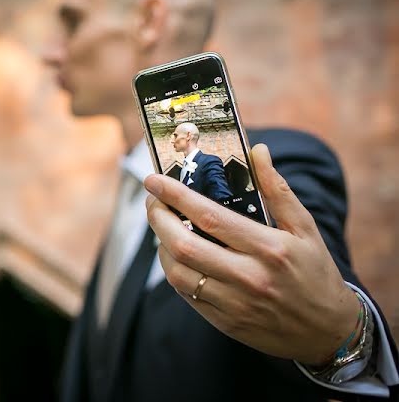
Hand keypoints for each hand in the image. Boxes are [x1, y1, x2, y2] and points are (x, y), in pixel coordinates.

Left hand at [144, 143, 358, 364]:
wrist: (329, 331)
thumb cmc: (316, 273)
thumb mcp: (305, 228)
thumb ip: (277, 189)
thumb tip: (258, 151)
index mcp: (270, 248)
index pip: (209, 216)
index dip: (175, 195)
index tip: (154, 180)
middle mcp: (250, 277)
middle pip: (184, 245)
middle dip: (158, 218)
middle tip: (152, 202)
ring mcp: (235, 303)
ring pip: (178, 272)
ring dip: (160, 245)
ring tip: (162, 227)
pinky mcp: (226, 322)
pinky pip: (186, 294)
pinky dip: (173, 270)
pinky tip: (174, 254)